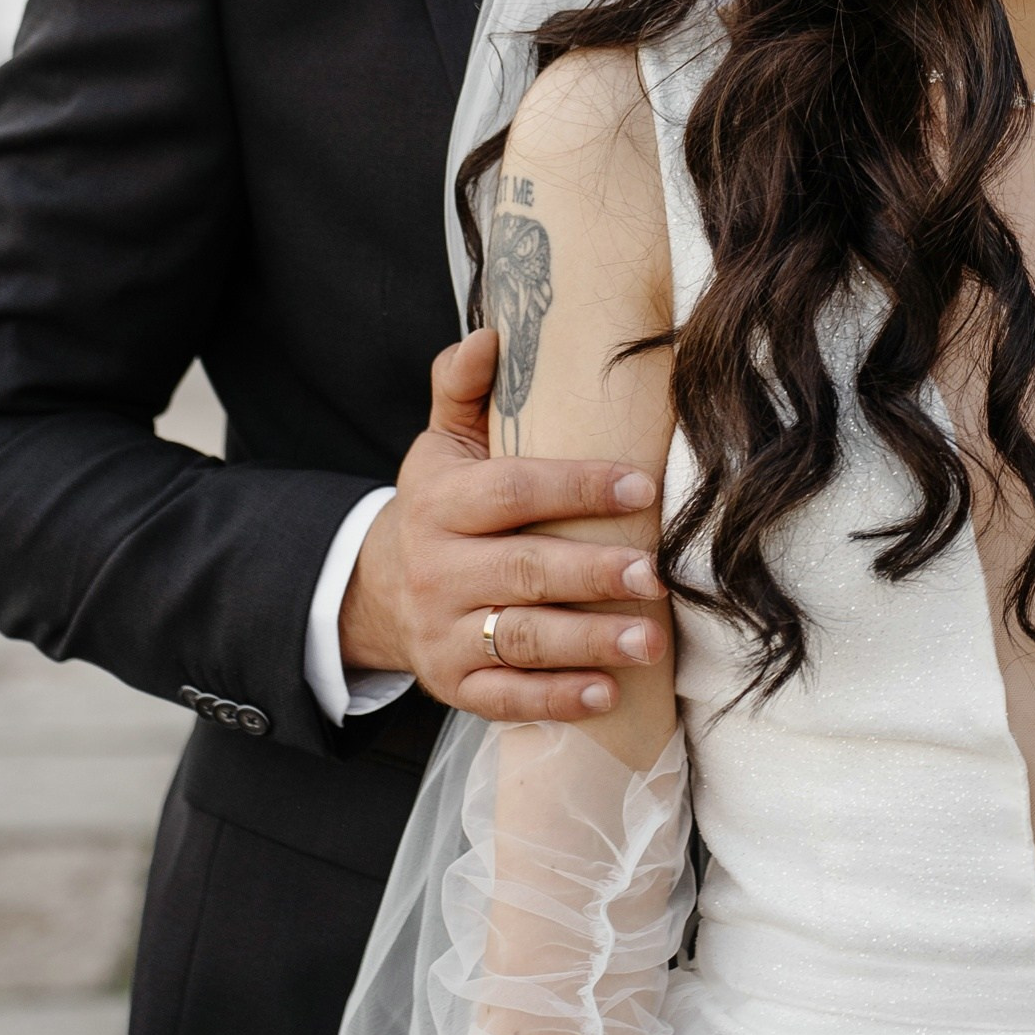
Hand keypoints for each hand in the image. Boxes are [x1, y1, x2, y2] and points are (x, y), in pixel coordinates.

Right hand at [340, 329, 668, 722]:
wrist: (378, 589)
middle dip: (592, 573)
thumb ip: (463, 386)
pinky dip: (555, 700)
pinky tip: (605, 695)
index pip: (513, 491)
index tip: (641, 489)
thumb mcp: (442, 443)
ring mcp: (444, 631)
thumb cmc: (439, 504)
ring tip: (648, 640)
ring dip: (587, 642)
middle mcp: (438, 568)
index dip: (577, 488)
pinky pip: (506, 697)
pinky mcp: (454, 684)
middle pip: (522, 570)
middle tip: (655, 575)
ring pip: (520, 637)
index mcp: (442, 502)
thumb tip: (491, 334)